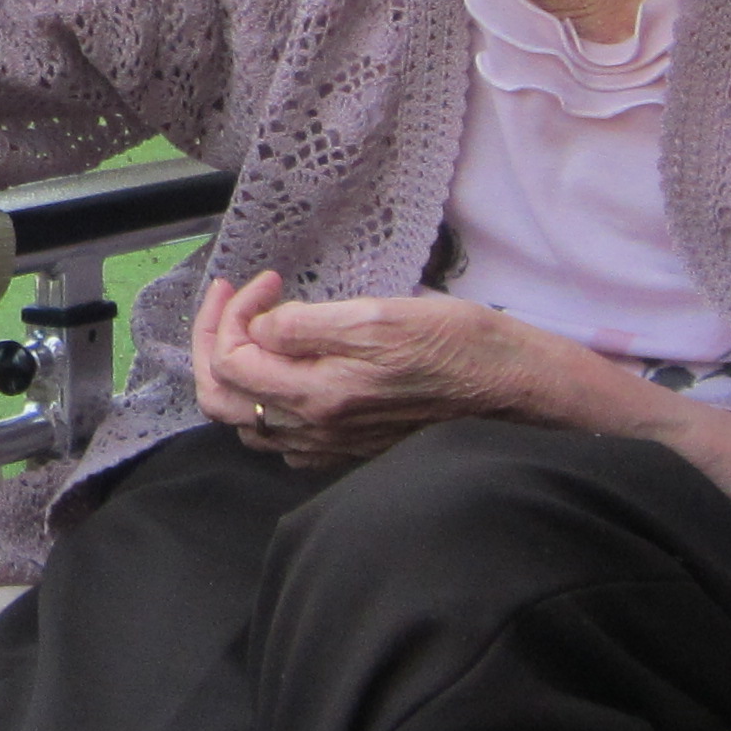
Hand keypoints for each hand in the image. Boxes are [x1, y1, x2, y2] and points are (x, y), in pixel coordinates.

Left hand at [191, 270, 565, 468]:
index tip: (263, 281)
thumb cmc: (458, 343)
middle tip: (235, 299)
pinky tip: (288, 367)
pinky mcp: (350, 449)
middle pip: (223, 400)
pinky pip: (283, 436)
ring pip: (249, 420)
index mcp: (319, 396)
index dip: (232, 314)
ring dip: (236, 372)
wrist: (515, 389)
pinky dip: (266, 399)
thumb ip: (306, 326)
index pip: (231, 362)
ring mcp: (332, 446)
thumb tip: (259, 328)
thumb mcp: (380, 315)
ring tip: (255, 327)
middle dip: (215, 342)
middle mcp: (317, 431)